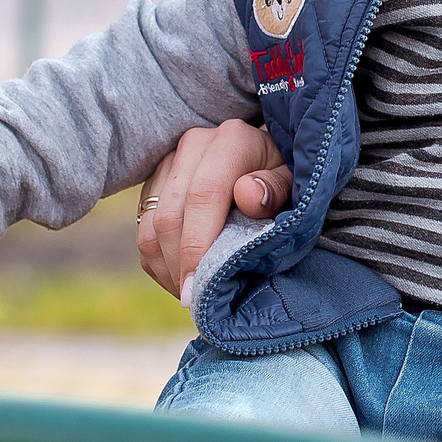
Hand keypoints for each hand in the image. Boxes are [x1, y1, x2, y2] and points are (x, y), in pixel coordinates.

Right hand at [135, 120, 292, 297]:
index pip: (203, 196)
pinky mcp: (156, 183)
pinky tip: (184, 279)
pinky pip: (144, 232)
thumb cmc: (286, 179)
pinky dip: (160, 263)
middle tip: (198, 301)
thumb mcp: (296, 182)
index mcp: (232, 140)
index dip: (198, 246)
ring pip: (151, 228)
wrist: (268, 159)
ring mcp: (170, 163)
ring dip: (169, 269)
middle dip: (181, 266)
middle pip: (171, 217)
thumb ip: (276, 188)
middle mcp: (194, 145)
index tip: (198, 289)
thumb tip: (249, 196)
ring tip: (194, 294)